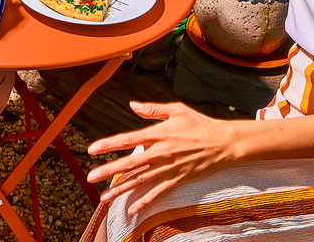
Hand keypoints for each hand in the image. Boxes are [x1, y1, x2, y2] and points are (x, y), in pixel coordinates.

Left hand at [85, 102, 238, 214]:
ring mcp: (169, 168)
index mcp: (159, 133)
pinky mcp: (177, 179)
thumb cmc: (199, 124)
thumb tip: (132, 105)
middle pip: (130, 164)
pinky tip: (131, 209)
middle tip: (90, 177)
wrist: (223, 143)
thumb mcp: (176, 110)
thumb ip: (153, 109)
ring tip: (104, 197)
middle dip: (108, 170)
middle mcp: (161, 152)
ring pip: (140, 181)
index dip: (109, 144)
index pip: (128, 140)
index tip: (92, 149)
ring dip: (121, 189)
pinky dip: (144, 201)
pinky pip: (158, 192)